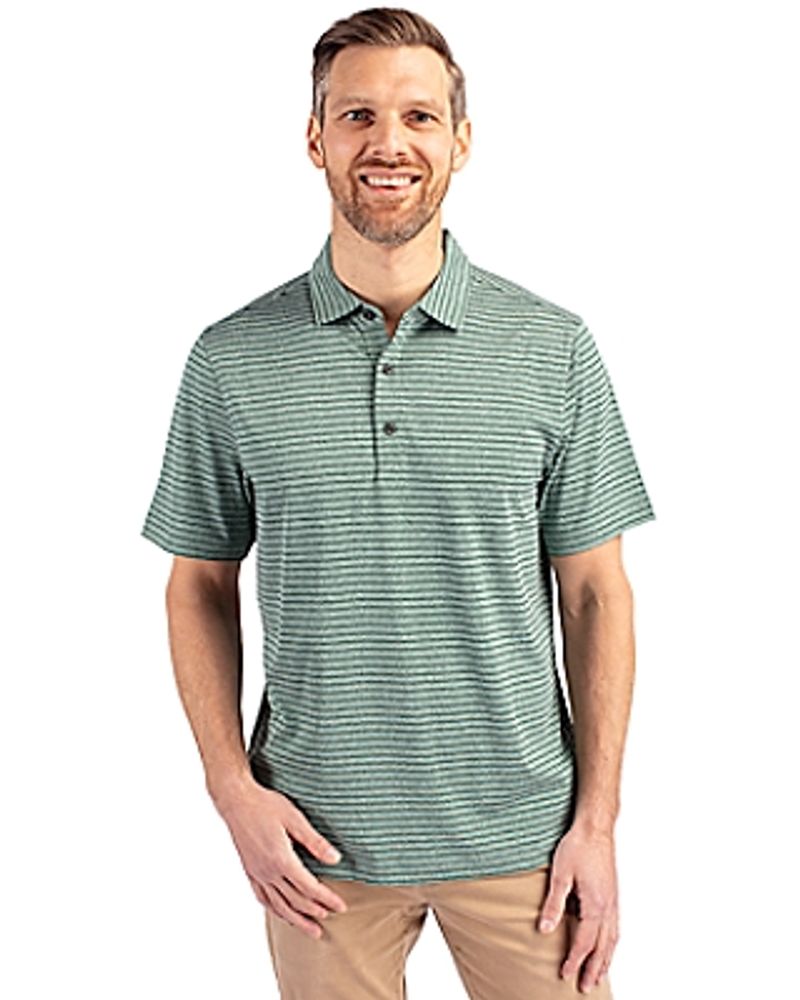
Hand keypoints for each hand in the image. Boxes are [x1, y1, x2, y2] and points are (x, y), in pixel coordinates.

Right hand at [214, 779, 348, 938]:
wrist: (236, 801)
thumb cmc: (266, 805)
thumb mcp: (294, 818)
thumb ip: (314, 842)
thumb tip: (335, 859)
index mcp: (281, 860)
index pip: (309, 887)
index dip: (327, 899)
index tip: (341, 906)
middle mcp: (268, 872)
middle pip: (295, 901)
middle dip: (315, 912)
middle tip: (331, 918)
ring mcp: (257, 874)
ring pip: (278, 905)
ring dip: (297, 920)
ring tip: (312, 930)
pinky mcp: (249, 871)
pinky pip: (263, 898)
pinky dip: (275, 910)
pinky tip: (282, 914)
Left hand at [537, 823, 618, 993]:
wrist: (595, 828)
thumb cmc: (577, 847)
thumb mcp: (560, 874)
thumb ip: (553, 904)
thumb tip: (544, 930)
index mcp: (596, 904)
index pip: (585, 942)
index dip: (575, 960)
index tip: (565, 975)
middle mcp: (609, 907)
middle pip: (602, 947)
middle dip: (593, 969)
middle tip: (584, 987)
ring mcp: (614, 901)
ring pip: (612, 939)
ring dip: (605, 959)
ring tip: (598, 976)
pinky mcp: (613, 895)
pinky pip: (615, 927)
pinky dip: (612, 943)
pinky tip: (607, 947)